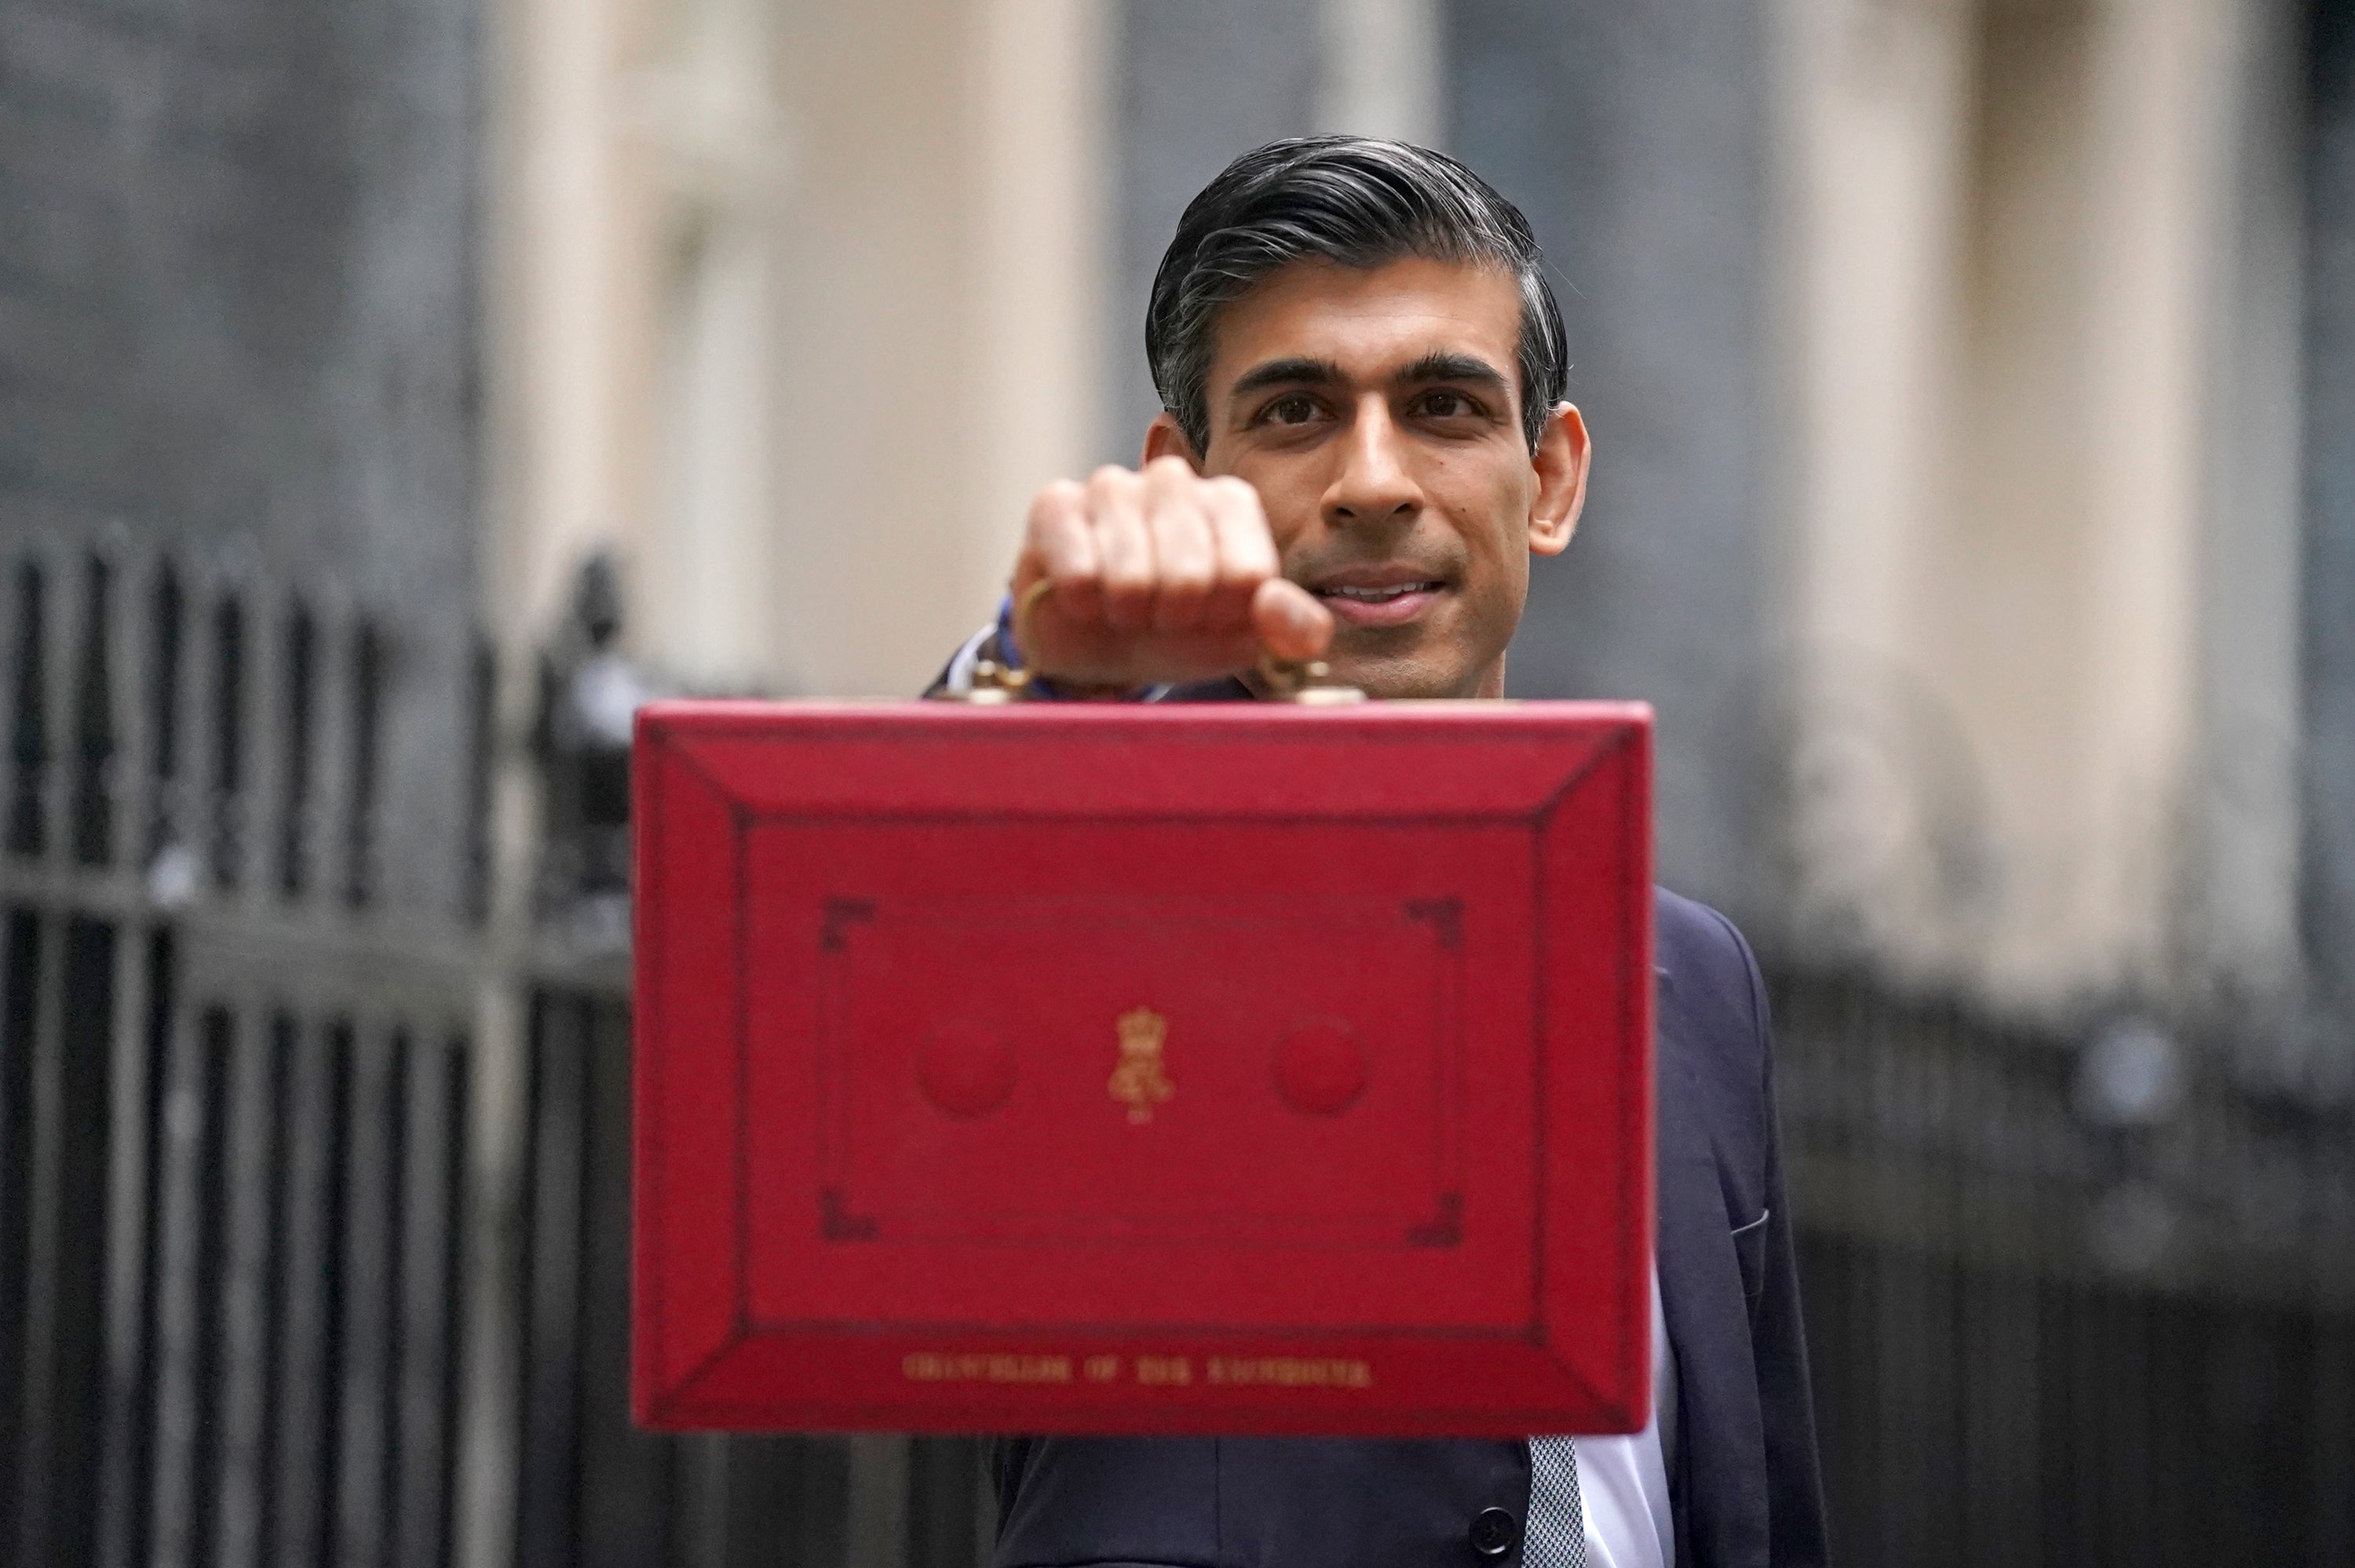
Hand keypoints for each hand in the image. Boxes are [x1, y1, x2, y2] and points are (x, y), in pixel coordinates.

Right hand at [1011, 457, 1332, 688]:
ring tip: (1121, 607)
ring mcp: (1112, 485)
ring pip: (1132, 578)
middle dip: (1173, 621)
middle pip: (1191, 579)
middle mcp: (1174, 480)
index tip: (1207, 617)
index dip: (1223, 619)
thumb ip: (1290, 628)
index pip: (1247, 577)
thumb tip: (1281, 612)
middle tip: (1158, 617)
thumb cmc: (1178, 629)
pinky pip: (1078, 572)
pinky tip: (1082, 598)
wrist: (1096, 639)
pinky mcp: (1055, 504)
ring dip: (1126, 615)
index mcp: (1231, 503)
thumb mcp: (1243, 636)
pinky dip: (1083, 605)